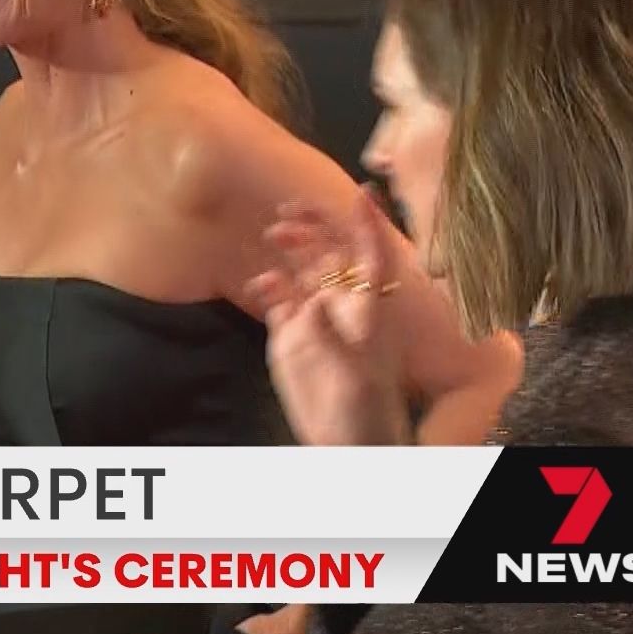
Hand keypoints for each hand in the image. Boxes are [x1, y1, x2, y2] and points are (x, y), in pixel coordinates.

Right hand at [245, 187, 412, 445]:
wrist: (345, 442)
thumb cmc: (363, 408)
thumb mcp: (352, 372)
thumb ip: (328, 337)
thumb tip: (309, 303)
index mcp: (368, 305)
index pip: (372, 253)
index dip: (368, 221)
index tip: (361, 191)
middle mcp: (343, 302)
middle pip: (331, 251)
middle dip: (314, 226)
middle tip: (286, 211)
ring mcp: (316, 316)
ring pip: (303, 267)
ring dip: (290, 248)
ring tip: (271, 235)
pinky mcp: (291, 333)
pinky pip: (278, 296)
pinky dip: (268, 284)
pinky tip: (260, 286)